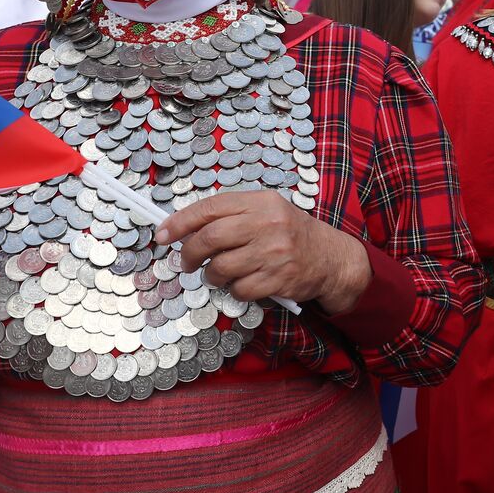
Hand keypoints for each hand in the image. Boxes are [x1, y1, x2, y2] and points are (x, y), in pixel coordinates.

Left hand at [156, 191, 371, 314]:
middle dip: (189, 254)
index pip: (209, 208)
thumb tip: (184, 230)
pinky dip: (235, 290)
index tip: (162, 234)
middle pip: (209, 239)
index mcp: (261, 202)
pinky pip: (238, 290)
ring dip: (212, 275)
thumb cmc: (291, 234)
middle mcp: (268, 224)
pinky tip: (245, 282)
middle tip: (187, 263)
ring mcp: (274, 253)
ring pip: (220, 268)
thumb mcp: (266, 211)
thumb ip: (231, 216)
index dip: (180, 223)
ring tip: (221, 273)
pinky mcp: (278, 279)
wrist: (331, 257)